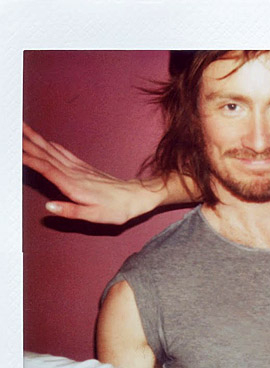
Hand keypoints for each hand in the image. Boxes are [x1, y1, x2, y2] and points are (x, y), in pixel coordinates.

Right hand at [23, 123, 164, 223]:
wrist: (136, 197)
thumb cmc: (117, 209)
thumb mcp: (95, 216)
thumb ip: (71, 211)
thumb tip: (49, 207)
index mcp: (73, 185)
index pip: (46, 168)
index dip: (29, 159)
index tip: (14, 150)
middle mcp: (74, 174)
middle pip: (46, 155)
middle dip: (28, 142)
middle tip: (11, 129)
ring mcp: (80, 169)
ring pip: (54, 151)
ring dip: (37, 140)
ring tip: (23, 128)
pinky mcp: (85, 168)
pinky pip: (65, 154)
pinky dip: (53, 145)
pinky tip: (46, 141)